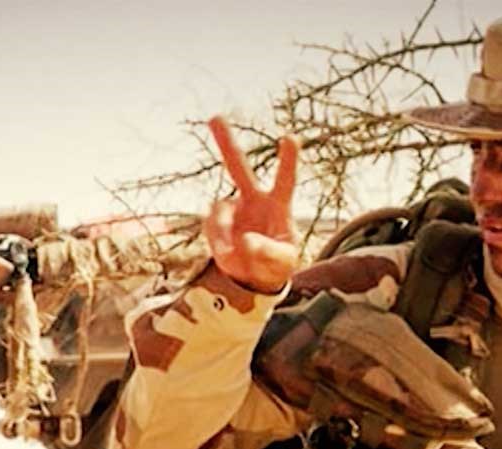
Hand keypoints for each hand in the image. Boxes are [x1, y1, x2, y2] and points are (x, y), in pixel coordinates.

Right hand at [204, 116, 298, 292]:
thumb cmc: (276, 265)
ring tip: (236, 255)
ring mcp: (232, 210)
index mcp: (278, 206)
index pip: (285, 180)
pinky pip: (211, 228)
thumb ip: (268, 253)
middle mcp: (253, 200)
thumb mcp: (282, 262)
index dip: (288, 160)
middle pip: (238, 167)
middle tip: (214, 117)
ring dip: (225, 233)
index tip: (290, 137)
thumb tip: (245, 241)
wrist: (254, 277)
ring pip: (220, 211)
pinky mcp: (216, 223)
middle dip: (225, 142)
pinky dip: (218, 244)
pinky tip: (228, 254)